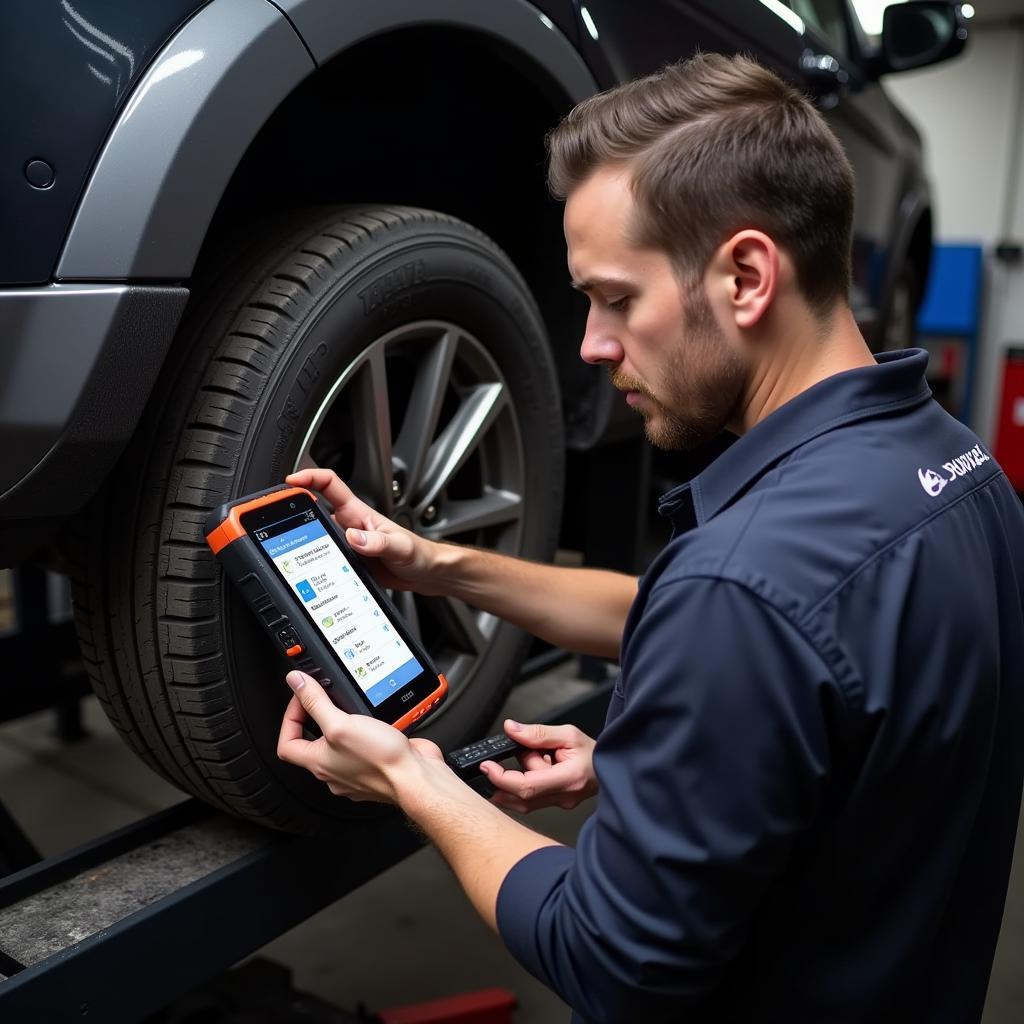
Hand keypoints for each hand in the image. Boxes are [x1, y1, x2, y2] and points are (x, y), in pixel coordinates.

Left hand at [276, 670, 445, 802]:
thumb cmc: (380, 760)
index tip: (302, 700)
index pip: (287, 743)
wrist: (416, 778)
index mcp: (318, 763)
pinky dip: (369, 731)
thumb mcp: (340, 723)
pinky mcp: (377, 765)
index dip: (290, 718)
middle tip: (325, 699)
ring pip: (341, 743)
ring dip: (346, 723)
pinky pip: (366, 746)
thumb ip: (316, 702)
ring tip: (353, 708)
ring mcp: (356, 769)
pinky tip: (377, 722)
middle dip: (318, 718)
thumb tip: (296, 683)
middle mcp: (335, 770)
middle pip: (313, 742)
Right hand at [285, 468, 441, 593]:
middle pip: (313, 510)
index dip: (310, 478)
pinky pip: (323, 557)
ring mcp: (346, 544)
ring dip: (301, 539)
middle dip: (293, 510)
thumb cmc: (418, 554)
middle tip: (275, 517)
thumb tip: (353, 538)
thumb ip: (378, 542)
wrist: (425, 574)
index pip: (330, 485)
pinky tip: (307, 571)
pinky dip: (312, 561)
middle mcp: (349, 526)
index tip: (291, 480)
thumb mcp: (400, 547)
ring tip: (285, 546)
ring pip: (315, 535)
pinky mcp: (346, 561)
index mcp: (359, 513)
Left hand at [481, 720, 597, 813]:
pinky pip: (532, 799)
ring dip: (522, 778)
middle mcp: (563, 797)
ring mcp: (560, 804)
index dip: (502, 778)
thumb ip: (538, 733)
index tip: (488, 766)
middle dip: (513, 775)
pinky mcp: (556, 805)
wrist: (611, 765)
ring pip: (524, 799)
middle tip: (525, 753)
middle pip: (521, 796)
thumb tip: (512, 729)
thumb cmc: (595, 752)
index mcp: (568, 778)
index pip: (526, 786)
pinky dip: (527, 784)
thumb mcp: (568, 734)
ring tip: (540, 758)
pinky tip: (540, 769)